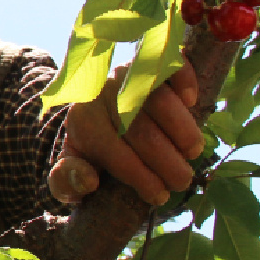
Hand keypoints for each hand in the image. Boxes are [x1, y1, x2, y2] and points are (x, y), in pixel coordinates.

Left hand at [47, 61, 202, 205]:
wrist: (94, 115)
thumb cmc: (88, 153)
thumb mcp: (67, 173)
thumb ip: (67, 182)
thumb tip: (88, 180)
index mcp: (82, 124)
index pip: (114, 151)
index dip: (141, 177)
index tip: (159, 197)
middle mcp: (102, 95)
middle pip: (140, 128)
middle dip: (166, 161)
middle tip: (182, 182)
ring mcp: (126, 75)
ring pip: (158, 100)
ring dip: (182, 129)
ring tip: (193, 152)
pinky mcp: (147, 63)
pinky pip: (168, 65)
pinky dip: (183, 80)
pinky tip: (191, 102)